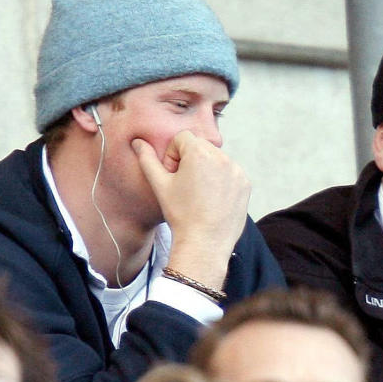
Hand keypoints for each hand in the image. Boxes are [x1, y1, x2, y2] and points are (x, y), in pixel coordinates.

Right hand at [133, 131, 250, 288]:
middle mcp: (221, 157)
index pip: (182, 138)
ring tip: (199, 194)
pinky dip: (221, 180)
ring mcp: (236, 170)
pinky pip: (230, 172)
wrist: (205, 243)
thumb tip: (137, 142)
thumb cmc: (180, 214)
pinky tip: (213, 200)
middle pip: (201, 147)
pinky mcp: (245, 183)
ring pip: (216, 159)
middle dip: (190, 160)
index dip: (173, 155)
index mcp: (199, 152)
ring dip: (206, 169)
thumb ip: (147, 159)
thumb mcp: (160, 185)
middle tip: (184, 185)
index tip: (173, 175)